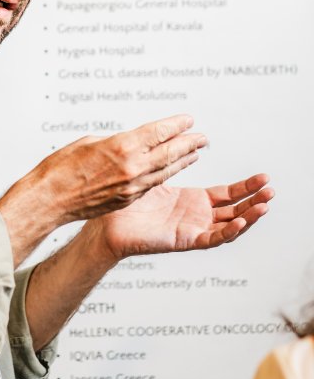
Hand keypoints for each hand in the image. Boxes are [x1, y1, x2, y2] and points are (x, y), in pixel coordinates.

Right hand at [32, 113, 206, 224]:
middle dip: (188, 143)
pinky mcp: (126, 199)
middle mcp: (132, 167)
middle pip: (168, 152)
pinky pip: (151, 184)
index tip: (188, 120)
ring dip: (182, 161)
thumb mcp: (89, 142)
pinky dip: (164, 175)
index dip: (175, 125)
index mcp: (122, 147)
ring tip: (195, 153)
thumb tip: (131, 142)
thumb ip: (116, 142)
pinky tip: (171, 170)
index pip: (158, 132)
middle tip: (202, 137)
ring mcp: (131, 186)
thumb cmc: (61, 168)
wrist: (50, 199)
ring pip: (165, 171)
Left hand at [91, 172, 272, 258]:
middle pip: (234, 209)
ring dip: (249, 216)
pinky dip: (228, 231)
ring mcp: (192, 229)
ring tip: (265, 205)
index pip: (226, 194)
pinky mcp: (183, 241)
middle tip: (271, 189)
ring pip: (229, 226)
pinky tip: (241, 221)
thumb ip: (171, 160)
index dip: (245, 187)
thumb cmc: (127, 202)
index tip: (263, 177)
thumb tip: (183, 137)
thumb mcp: (156, 176)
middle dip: (254, 199)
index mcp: (192, 201)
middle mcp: (196, 216)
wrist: (108, 224)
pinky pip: (211, 238)